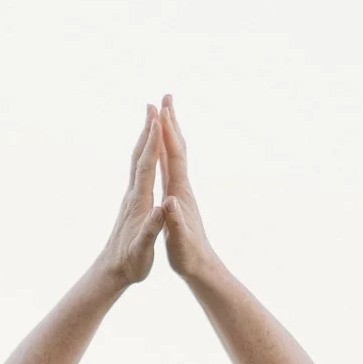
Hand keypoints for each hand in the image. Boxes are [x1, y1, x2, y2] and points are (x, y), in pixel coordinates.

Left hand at [94, 105, 166, 286]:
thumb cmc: (130, 263)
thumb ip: (151, 229)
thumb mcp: (142, 250)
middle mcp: (132, 195)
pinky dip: (144, 155)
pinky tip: (147, 153)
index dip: (152, 143)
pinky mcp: (131, 203)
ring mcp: (130, 198)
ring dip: (143, 139)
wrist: (112, 271)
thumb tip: (160, 209)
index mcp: (138, 203)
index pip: (145, 166)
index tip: (157, 119)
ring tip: (150, 120)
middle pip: (139, 156)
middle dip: (146, 131)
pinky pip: (139, 171)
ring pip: (136, 161)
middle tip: (152, 106)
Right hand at [157, 95, 222, 282]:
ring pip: (175, 155)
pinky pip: (171, 168)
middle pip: (177, 148)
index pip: (174, 156)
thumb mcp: (179, 241)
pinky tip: (163, 149)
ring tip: (165, 114)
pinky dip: (166, 152)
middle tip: (165, 97)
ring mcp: (182, 192)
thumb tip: (171, 203)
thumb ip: (175, 221)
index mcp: (180, 193)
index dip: (167, 133)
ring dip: (170, 133)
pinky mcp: (178, 198)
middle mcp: (183, 187)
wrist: (201, 267)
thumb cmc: (188, 256)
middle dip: (171, 122)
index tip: (161, 109)